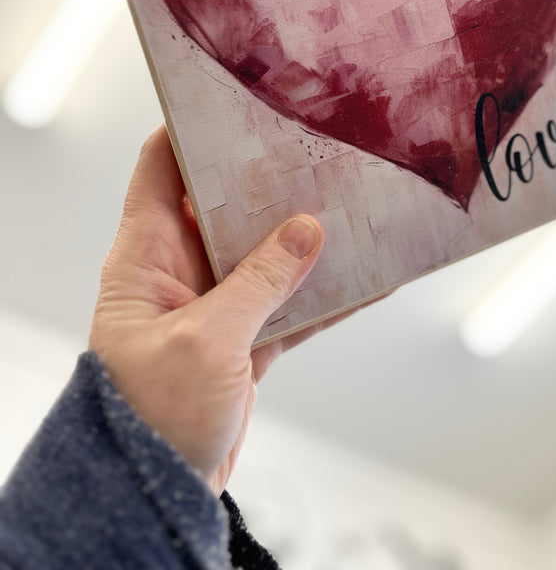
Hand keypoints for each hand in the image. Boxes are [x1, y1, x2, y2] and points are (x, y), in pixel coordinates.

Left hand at [89, 125, 327, 494]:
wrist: (152, 493)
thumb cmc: (150, 414)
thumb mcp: (206, 340)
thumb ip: (260, 281)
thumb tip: (307, 229)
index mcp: (146, 255)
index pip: (161, 169)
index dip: (192, 129)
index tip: (238, 99)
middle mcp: (179, 270)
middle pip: (226, 205)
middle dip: (270, 180)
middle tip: (318, 148)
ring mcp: (215, 305)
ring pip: (267, 254)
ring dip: (308, 237)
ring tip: (356, 205)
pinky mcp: (243, 341)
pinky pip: (290, 305)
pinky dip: (327, 295)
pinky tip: (372, 279)